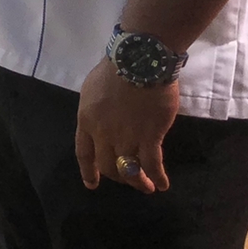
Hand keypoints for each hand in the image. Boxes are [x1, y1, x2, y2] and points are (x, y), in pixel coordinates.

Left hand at [74, 59, 179, 193]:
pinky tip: (163, 184)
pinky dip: (158, 177)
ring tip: (148, 188)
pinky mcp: (150, 136)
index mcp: (87, 120)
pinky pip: (152, 164)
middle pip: (107, 165)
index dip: (88, 171)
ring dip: (138, 182)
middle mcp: (104, 133)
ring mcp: (126, 136)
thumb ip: (95, 109)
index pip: (84, 153)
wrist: (137, 61)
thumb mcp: (92, 89)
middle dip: (117, 177)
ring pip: (129, 169)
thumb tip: (101, 119)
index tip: (92, 184)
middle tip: (127, 180)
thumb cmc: (115, 68)